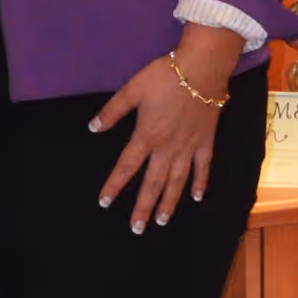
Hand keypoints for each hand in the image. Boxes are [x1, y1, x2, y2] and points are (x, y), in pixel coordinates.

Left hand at [91, 28, 239, 231]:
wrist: (202, 68)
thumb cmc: (165, 76)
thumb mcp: (132, 89)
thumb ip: (112, 111)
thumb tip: (92, 128)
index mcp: (147, 136)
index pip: (126, 167)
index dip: (114, 185)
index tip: (104, 202)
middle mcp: (167, 148)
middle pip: (153, 183)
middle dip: (143, 207)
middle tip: (137, 229)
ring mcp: (189, 147)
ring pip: (177, 181)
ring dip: (169, 203)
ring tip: (161, 222)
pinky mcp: (206, 141)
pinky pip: (203, 167)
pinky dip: (200, 183)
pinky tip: (197, 197)